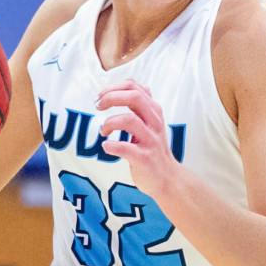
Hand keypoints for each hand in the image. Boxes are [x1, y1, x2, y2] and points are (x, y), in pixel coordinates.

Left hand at [97, 80, 183, 202]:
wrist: (168, 179)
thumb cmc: (153, 149)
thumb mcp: (152, 123)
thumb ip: (142, 106)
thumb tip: (127, 88)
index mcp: (154, 111)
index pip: (134, 86)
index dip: (113, 87)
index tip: (100, 96)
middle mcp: (154, 122)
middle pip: (134, 97)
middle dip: (111, 97)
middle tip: (98, 106)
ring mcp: (150, 140)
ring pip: (129, 120)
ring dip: (109, 122)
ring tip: (103, 131)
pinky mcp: (145, 158)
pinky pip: (125, 148)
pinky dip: (111, 146)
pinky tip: (106, 146)